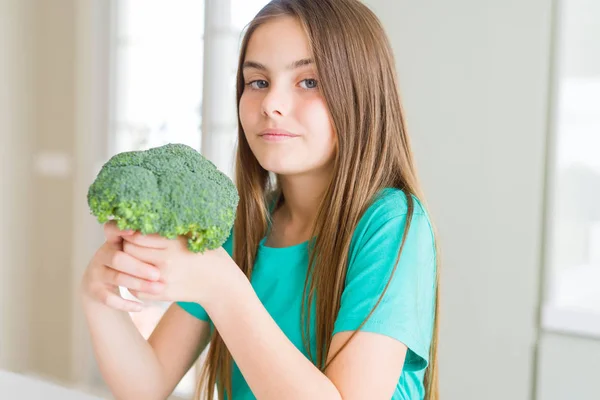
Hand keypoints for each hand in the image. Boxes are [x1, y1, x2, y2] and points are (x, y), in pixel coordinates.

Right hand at [80, 222, 163, 311]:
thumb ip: (143, 243)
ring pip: (117, 278)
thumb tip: (168, 235)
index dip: (120, 230)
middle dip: (139, 267)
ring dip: (138, 284)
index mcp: (112, 240)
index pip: (111, 229)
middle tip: (157, 274)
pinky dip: (125, 304)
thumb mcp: (131, 249)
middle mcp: (101, 255)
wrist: (101, 283)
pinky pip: (109, 299)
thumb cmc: (126, 261)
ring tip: (158, 288)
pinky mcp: (95, 290)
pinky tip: (141, 306)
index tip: (133, 233)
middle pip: (118, 259)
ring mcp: (96, 273)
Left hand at [121, 230, 235, 305]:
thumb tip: (146, 216)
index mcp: (174, 243)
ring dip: (127, 265)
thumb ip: (171, 228)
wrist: (220, 283)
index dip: (129, 233)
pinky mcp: (162, 294)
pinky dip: (132, 282)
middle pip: (130, 251)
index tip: (131, 232)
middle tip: (128, 245)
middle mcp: (166, 261)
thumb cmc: (207, 254)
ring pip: (130, 270)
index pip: (136, 236)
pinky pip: (135, 288)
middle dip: (126, 247)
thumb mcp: (192, 236)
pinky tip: (138, 275)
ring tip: (131, 259)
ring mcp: (163, 279)